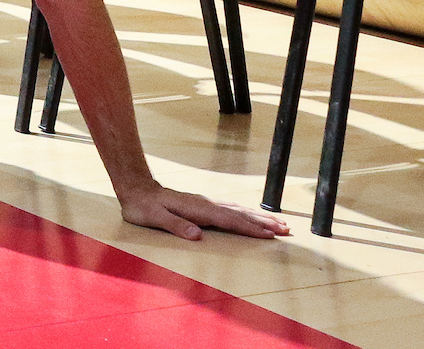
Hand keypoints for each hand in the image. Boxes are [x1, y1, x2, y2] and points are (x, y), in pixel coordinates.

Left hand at [120, 181, 289, 240]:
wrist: (136, 188)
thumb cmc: (143, 207)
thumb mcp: (154, 218)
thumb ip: (175, 225)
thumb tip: (197, 236)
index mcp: (198, 210)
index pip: (229, 221)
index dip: (250, 228)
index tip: (270, 234)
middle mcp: (206, 205)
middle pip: (240, 214)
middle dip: (264, 222)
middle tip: (287, 229)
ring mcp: (205, 203)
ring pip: (238, 210)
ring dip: (259, 216)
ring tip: (279, 223)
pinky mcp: (203, 204)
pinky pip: (230, 209)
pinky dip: (246, 213)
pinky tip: (253, 215)